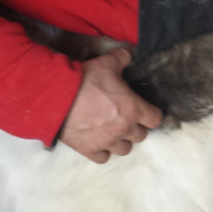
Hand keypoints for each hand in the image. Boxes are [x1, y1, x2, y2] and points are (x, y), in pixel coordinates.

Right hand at [60, 47, 162, 163]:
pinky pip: (103, 158)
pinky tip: (98, 141)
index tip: (145, 110)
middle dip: (135, 127)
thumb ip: (123, 58)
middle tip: (126, 118)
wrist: (56, 97)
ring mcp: (107, 142)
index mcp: (133, 109)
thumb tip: (129, 54)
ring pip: (125, 149)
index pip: (155, 119)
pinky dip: (102, 151)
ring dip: (121, 141)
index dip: (152, 114)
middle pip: (141, 136)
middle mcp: (123, 129)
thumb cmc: (86, 80)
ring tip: (114, 131)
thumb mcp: (107, 63)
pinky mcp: (89, 150)